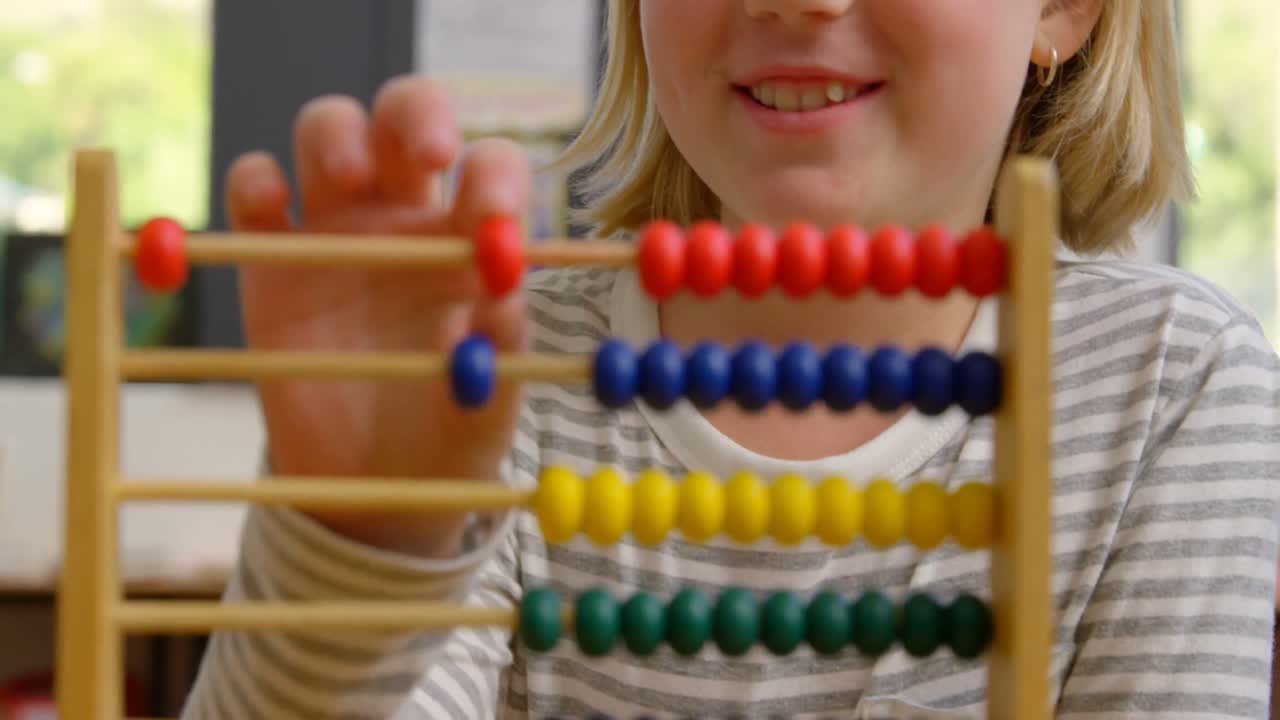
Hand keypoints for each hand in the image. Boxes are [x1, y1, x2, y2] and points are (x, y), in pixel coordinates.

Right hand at [224, 75, 531, 557]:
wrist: (369, 490)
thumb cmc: (445, 436)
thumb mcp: (484, 413)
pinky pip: (255, 190)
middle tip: (428, 154)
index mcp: (471, 240)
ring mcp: (336, 228)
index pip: (491, 170)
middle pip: (408, 118)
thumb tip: (501, 309)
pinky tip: (269, 207)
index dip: (495, 178)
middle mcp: (406, 216)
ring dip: (336, 134)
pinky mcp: (271, 257)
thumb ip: (497, 363)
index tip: (493, 219)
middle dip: (417, 116)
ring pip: (330, 130)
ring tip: (345, 176)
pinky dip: (256, 180)